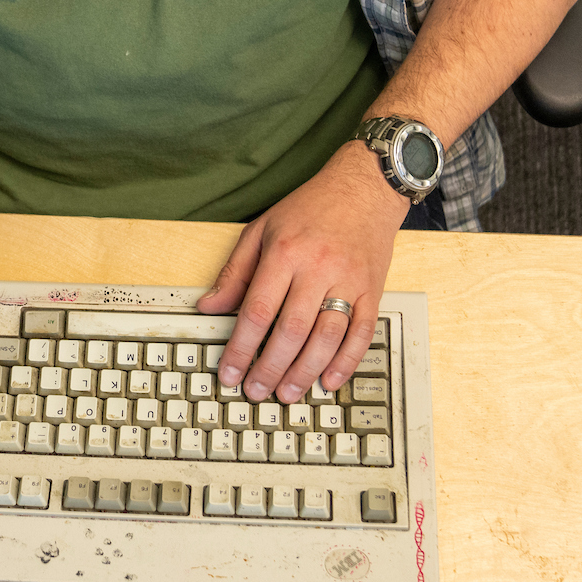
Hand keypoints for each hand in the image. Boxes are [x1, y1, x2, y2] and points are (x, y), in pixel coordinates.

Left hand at [197, 142, 406, 402]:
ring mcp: (349, 280)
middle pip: (291, 331)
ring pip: (327, 337)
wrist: (364, 187)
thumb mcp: (261, 229)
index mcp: (284, 252)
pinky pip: (362, 332)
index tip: (229, 373)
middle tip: (256, 392)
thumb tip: (209, 307)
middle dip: (270, 368)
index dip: (240, 349)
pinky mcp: (372, 290)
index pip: (257, 311)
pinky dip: (346, 361)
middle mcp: (318, 268)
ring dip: (305, 371)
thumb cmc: (310, 208)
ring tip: (287, 393)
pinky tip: (329, 380)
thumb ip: (235, 272)